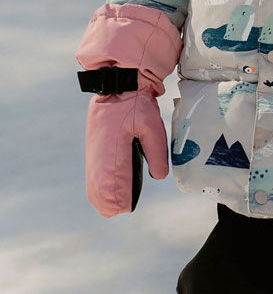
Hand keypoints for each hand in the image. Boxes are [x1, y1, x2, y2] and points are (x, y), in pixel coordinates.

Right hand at [84, 92, 168, 216]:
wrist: (119, 86)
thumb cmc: (137, 106)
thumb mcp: (152, 126)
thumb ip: (156, 153)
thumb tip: (158, 176)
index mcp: (111, 151)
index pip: (110, 187)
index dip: (119, 200)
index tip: (127, 206)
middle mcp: (98, 155)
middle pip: (98, 192)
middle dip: (110, 203)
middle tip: (125, 207)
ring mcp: (93, 153)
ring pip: (93, 186)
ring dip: (104, 197)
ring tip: (120, 204)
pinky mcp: (94, 150)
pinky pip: (93, 176)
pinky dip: (100, 188)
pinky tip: (110, 192)